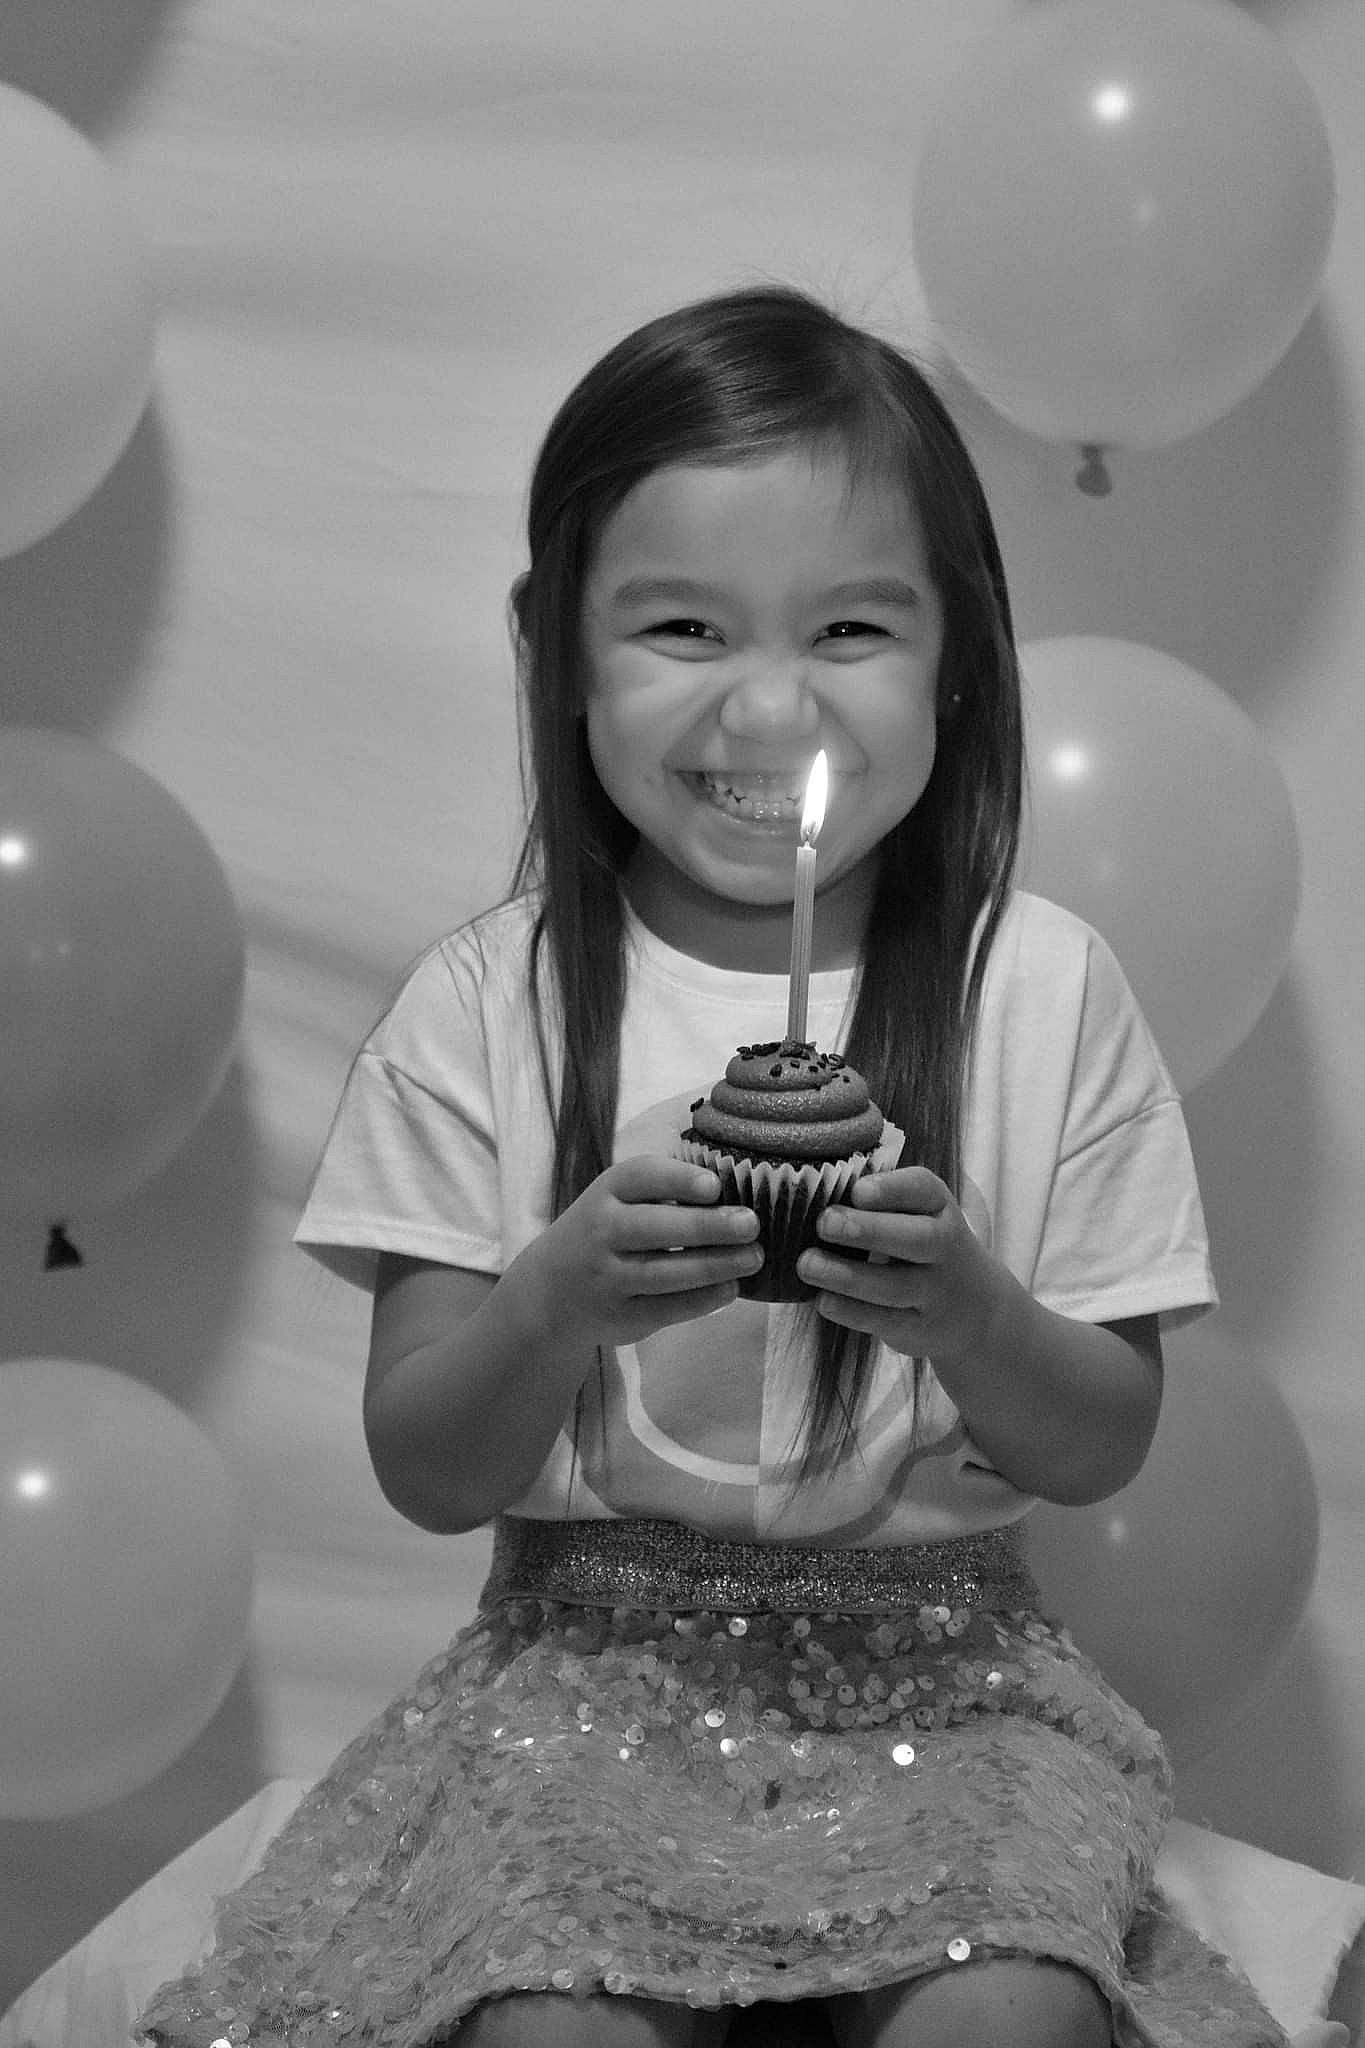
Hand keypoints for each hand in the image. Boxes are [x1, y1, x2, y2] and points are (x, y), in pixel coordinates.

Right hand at [514, 1156, 760, 1349]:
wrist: (551, 1290)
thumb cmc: (606, 1231)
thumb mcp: (618, 1200)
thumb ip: (664, 1192)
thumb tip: (738, 1193)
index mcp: (606, 1192)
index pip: (640, 1177)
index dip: (678, 1180)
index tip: (714, 1186)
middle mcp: (601, 1232)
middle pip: (655, 1228)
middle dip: (707, 1226)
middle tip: (751, 1224)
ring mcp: (607, 1277)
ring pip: (664, 1272)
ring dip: (714, 1265)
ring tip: (753, 1258)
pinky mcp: (619, 1316)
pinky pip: (666, 1308)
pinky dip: (703, 1300)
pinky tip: (731, 1288)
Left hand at [797, 1166, 1001, 1359]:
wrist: (974, 1307)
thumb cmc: (924, 1244)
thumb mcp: (917, 1213)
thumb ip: (879, 1201)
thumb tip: (815, 1193)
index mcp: (938, 1207)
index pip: (922, 1189)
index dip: (890, 1189)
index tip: (857, 1191)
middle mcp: (944, 1247)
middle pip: (916, 1240)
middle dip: (869, 1230)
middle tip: (825, 1223)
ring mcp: (935, 1291)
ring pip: (895, 1286)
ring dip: (847, 1276)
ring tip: (807, 1264)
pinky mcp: (919, 1328)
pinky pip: (886, 1321)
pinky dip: (851, 1312)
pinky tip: (822, 1300)